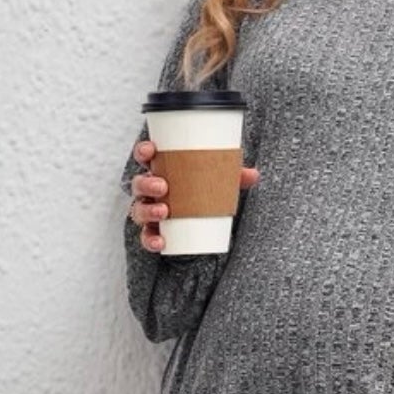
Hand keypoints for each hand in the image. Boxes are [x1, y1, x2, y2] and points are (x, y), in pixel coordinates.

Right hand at [129, 137, 260, 251]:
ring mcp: (149, 211)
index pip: (145, 157)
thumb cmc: (202, 192)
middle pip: (138, 184)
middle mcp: (149, 191)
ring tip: (164, 211)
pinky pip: (146, 237)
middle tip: (163, 186)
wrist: (200, 222)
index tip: (151, 150)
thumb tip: (254, 174)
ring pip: (138, 210)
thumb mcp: (217, 182)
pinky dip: (151, 240)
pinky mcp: (153, 231)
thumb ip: (233, 177)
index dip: (143, 151)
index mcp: (161, 171)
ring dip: (148, 210)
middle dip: (147, 184)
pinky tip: (161, 242)